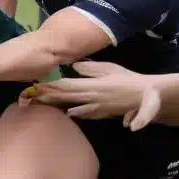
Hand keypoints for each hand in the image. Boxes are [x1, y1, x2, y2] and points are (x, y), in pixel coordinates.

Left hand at [23, 60, 162, 130]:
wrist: (147, 97)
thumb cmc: (129, 80)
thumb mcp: (110, 69)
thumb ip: (91, 69)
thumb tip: (74, 65)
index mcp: (91, 87)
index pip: (66, 86)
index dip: (51, 87)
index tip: (37, 86)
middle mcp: (91, 99)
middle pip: (66, 98)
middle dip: (49, 97)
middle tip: (31, 96)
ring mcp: (96, 108)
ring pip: (73, 106)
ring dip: (58, 105)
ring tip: (43, 104)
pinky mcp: (103, 113)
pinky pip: (86, 113)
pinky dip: (76, 113)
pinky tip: (69, 113)